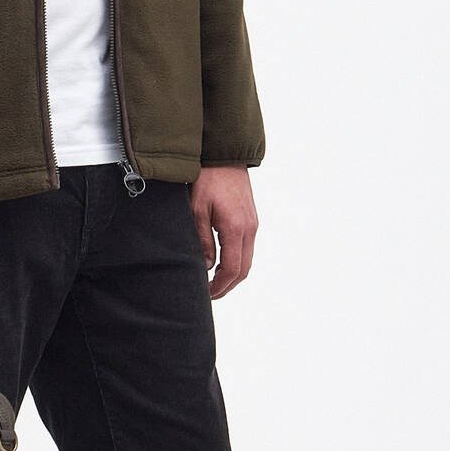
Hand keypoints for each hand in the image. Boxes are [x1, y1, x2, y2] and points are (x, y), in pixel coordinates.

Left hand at [190, 165, 257, 298]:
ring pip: (247, 260)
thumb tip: (206, 267)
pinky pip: (247, 248)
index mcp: (235, 228)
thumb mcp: (196, 210)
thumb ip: (202, 241)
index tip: (207, 295)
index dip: (220, 286)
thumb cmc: (207, 179)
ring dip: (232, 274)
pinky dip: (236, 261)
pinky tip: (220, 263)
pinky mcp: (251, 219)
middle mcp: (249, 228)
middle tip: (210, 294)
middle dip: (227, 285)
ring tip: (213, 282)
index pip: (232, 269)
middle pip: (243, 269)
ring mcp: (253, 224)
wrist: (225, 156)